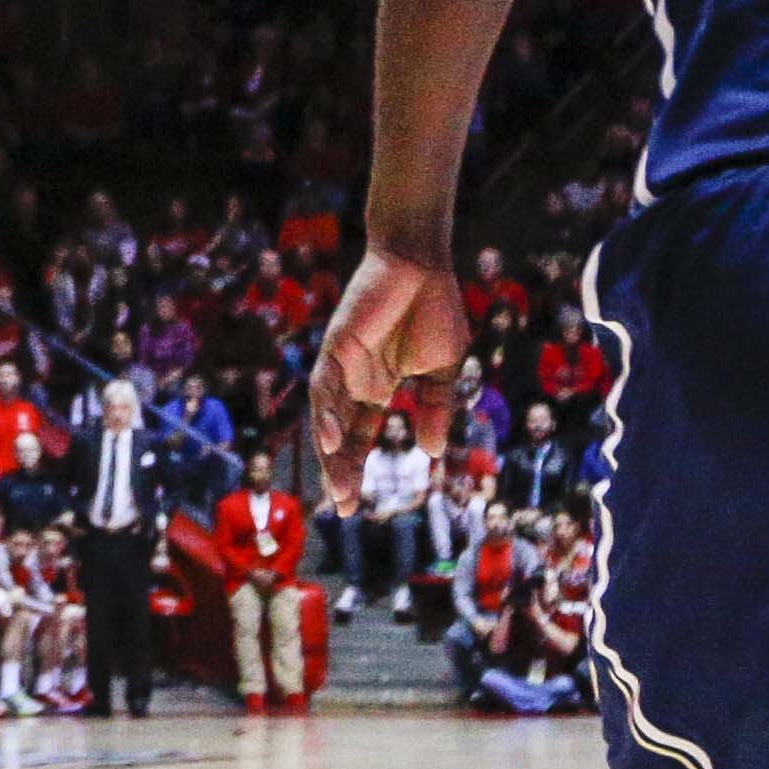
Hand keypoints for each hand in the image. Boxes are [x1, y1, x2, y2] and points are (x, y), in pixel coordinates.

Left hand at [307, 252, 465, 511]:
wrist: (422, 262)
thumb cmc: (434, 307)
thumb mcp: (443, 368)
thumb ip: (435, 408)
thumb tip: (432, 453)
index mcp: (377, 387)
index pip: (360, 437)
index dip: (355, 468)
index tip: (355, 507)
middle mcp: (355, 381)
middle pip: (339, 434)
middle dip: (339, 470)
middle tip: (342, 506)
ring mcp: (342, 364)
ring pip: (326, 415)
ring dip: (330, 451)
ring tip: (338, 486)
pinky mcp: (336, 345)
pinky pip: (325, 384)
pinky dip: (326, 412)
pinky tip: (330, 439)